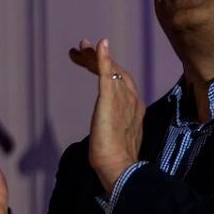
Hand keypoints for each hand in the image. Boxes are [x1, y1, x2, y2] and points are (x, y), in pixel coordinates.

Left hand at [67, 37, 142, 192]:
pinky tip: (97, 46)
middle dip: (97, 58)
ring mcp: (123, 99)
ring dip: (93, 56)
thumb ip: (113, 124)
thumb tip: (106, 126)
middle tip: (80, 47)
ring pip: (109, 69)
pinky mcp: (111, 102)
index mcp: (134, 108)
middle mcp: (132, 99)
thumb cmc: (114, 159)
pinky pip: (107, 75)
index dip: (106, 67)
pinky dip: (103, 59)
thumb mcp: (115, 136)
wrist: (119, 168)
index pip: (120, 80)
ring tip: (80, 47)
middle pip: (115, 70)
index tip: (89, 58)